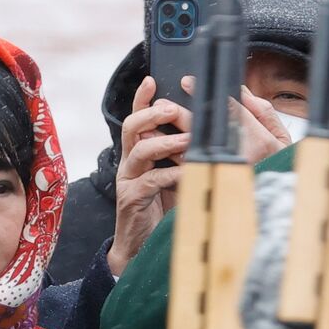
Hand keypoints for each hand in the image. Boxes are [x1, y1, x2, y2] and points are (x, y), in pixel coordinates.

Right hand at [108, 76, 291, 277]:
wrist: (142, 248)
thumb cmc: (162, 210)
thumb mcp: (172, 177)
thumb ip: (180, 156)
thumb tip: (200, 134)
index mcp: (139, 153)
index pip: (137, 118)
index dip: (142, 99)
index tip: (153, 80)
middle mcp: (129, 163)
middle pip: (131, 127)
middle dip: (151, 114)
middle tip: (171, 108)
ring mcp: (128, 180)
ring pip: (140, 150)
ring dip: (165, 142)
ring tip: (186, 140)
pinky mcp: (132, 199)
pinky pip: (151, 181)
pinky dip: (171, 175)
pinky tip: (186, 175)